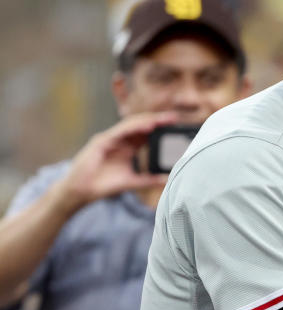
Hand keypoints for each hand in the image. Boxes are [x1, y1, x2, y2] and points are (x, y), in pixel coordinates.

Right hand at [54, 113, 178, 209]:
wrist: (81, 192)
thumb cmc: (103, 185)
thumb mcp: (132, 182)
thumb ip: (149, 180)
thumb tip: (168, 180)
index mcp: (127, 148)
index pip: (145, 133)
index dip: (159, 128)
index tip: (175, 126)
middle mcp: (119, 140)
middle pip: (139, 125)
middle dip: (156, 120)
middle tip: (173, 117)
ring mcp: (109, 139)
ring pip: (130, 125)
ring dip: (146, 120)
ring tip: (162, 119)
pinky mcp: (101, 142)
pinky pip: (119, 132)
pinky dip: (133, 128)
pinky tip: (146, 126)